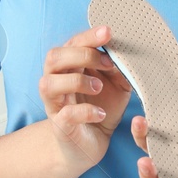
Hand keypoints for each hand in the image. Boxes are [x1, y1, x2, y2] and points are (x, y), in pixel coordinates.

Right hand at [39, 24, 132, 173]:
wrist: (90, 145)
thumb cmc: (100, 108)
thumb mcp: (116, 85)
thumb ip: (120, 69)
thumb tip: (128, 54)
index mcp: (69, 67)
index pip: (72, 43)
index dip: (88, 37)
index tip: (108, 32)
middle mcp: (56, 82)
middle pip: (54, 58)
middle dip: (82, 55)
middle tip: (108, 63)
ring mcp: (55, 104)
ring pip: (49, 83)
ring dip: (77, 81)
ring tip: (99, 87)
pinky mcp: (60, 126)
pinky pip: (65, 114)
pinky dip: (84, 111)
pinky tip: (100, 114)